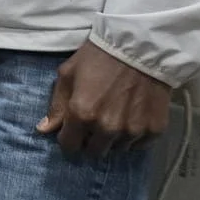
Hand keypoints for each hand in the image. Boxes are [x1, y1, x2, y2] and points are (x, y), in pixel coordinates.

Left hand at [38, 40, 172, 157]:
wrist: (139, 47)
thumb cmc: (98, 58)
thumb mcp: (67, 75)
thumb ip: (57, 106)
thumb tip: (44, 130)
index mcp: (82, 115)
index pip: (70, 146)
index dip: (68, 139)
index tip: (72, 131)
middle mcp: (107, 128)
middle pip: (94, 151)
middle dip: (90, 140)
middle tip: (94, 122)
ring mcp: (133, 130)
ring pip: (117, 149)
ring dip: (113, 139)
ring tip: (114, 116)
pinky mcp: (155, 129)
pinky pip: (139, 144)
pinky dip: (133, 136)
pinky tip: (131, 117)